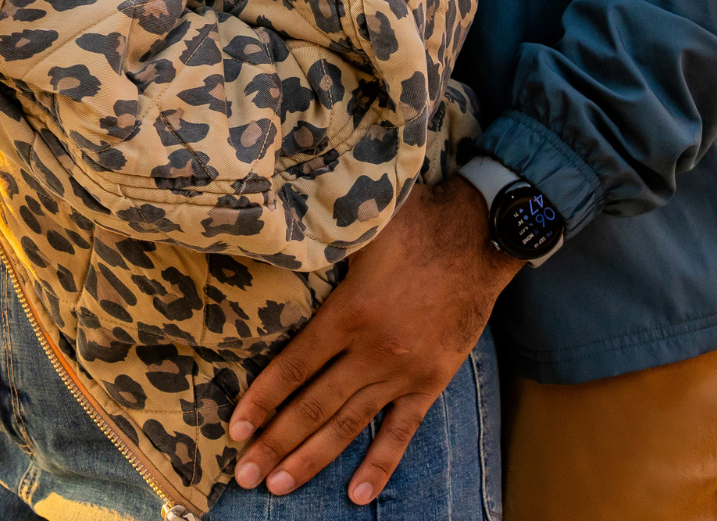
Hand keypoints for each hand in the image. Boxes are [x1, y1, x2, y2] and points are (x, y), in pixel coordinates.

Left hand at [225, 175, 519, 502]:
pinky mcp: (431, 381)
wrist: (481, 237)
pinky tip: (358, 494)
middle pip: (313, 406)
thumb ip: (319, 245)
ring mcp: (403, 371)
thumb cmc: (415, 223)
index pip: (293, 367)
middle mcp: (372, 351)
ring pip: (348, 424)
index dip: (261, 399)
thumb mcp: (358, 229)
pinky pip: (401, 430)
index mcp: (348, 313)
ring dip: (311, 457)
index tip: (235, 427)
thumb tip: (276, 236)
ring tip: (278, 485)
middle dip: (274, 442)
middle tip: (243, 473)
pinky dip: (380, 463)